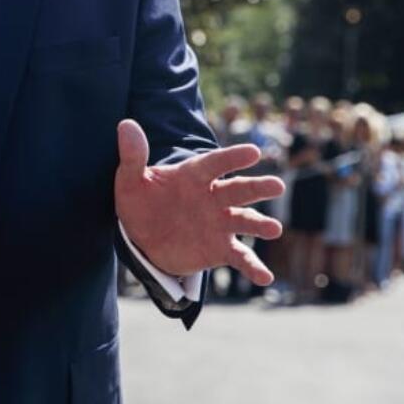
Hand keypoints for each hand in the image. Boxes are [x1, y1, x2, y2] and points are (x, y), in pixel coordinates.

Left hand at [114, 118, 284, 285]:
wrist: (141, 238)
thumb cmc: (140, 201)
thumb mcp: (130, 180)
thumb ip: (132, 155)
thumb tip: (126, 125)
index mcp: (194, 175)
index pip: (215, 163)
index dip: (233, 158)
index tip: (253, 152)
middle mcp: (213, 197)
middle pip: (239, 189)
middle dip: (258, 187)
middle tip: (277, 186)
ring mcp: (220, 223)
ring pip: (245, 220)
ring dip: (260, 225)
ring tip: (274, 228)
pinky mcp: (220, 249)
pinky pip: (241, 257)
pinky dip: (254, 267)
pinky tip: (265, 278)